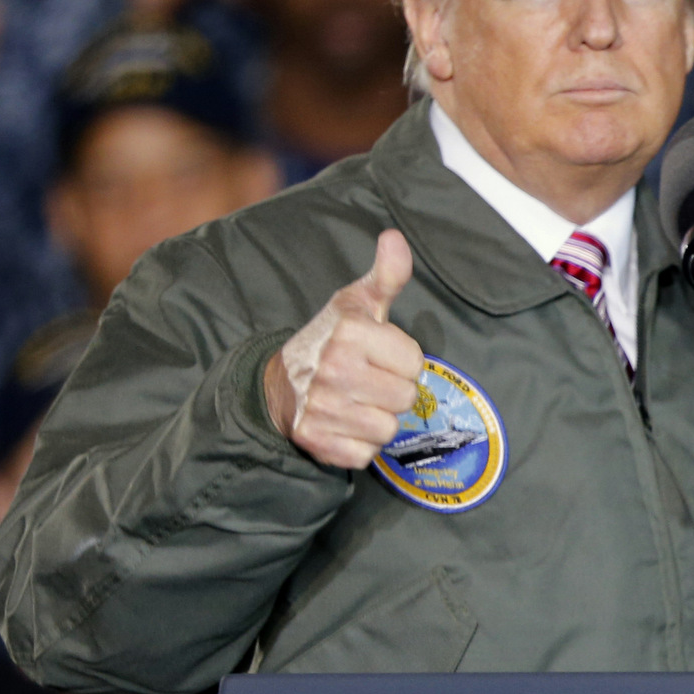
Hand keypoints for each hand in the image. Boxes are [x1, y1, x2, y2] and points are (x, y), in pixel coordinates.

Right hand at [264, 230, 423, 468]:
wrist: (278, 383)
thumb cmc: (329, 339)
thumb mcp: (357, 302)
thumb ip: (387, 275)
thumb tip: (395, 238)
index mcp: (350, 333)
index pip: (415, 362)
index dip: (403, 361)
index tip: (381, 356)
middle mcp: (334, 369)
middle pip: (405, 398)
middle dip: (393, 392)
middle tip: (370, 381)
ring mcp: (322, 407)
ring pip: (388, 429)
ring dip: (378, 419)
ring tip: (358, 402)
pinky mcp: (315, 440)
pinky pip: (365, 454)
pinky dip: (359, 444)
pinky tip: (345, 424)